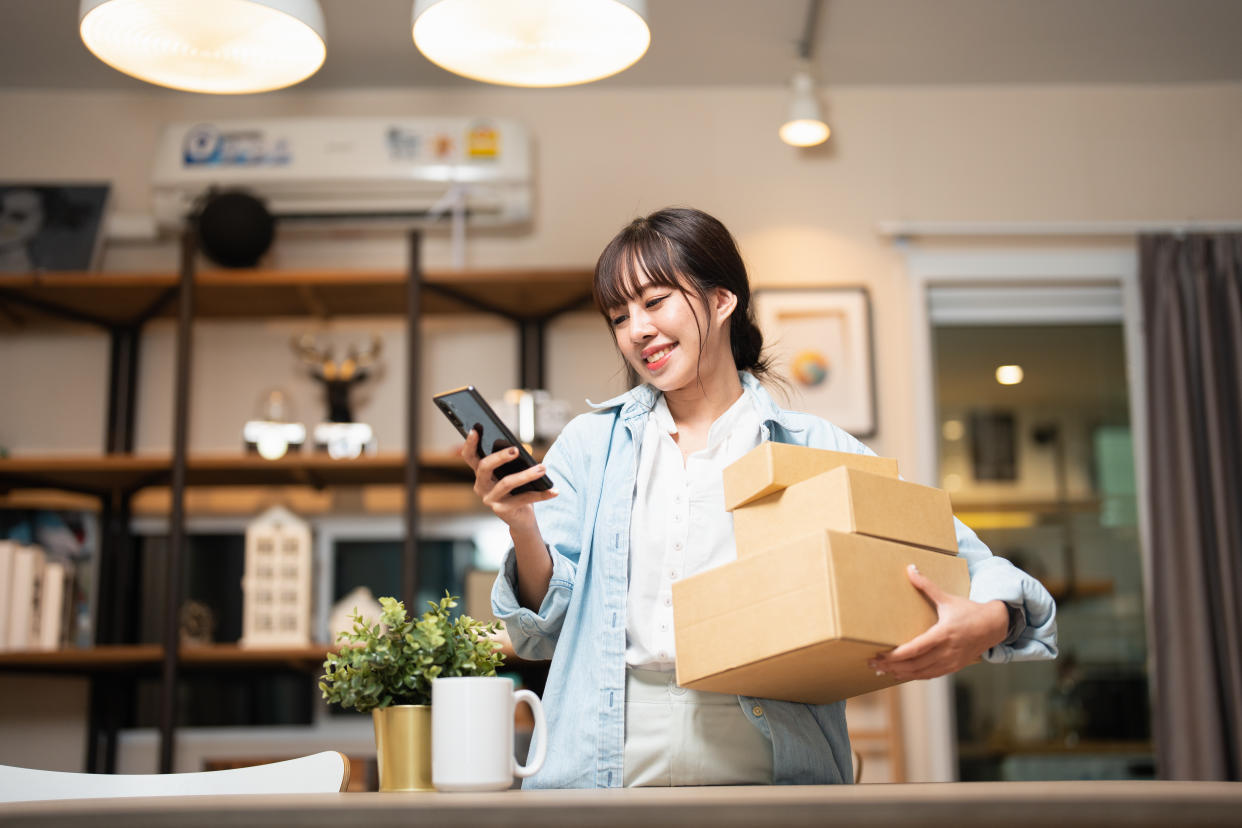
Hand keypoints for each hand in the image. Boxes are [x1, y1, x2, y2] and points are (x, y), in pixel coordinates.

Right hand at [458, 428, 556, 531]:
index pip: (470, 456)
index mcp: (481, 473)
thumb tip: (519, 451)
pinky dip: (541, 494)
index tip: (474, 429)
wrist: (520, 518)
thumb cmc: (516, 490)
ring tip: (542, 468)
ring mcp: (490, 499)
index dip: (469, 443)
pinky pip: (524, 499)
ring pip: (507, 483)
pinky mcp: (502, 510)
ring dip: (527, 474)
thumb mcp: (511, 473)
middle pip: (484, 467)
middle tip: (516, 450)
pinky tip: (554, 491)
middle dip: (499, 456)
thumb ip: (510, 462)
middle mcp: (481, 486)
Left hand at [868, 564, 1009, 680]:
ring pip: (921, 673)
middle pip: (914, 664)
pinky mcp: (953, 667)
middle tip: (872, 664)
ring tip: (882, 670)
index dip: (896, 656)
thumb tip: (910, 569)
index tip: (880, 655)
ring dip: (900, 673)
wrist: (993, 626)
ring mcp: (950, 662)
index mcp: (943, 634)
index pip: (915, 649)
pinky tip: (901, 674)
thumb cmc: (968, 611)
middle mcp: (946, 651)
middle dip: (891, 665)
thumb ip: (927, 586)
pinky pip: (930, 675)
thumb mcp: (947, 598)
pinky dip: (914, 676)